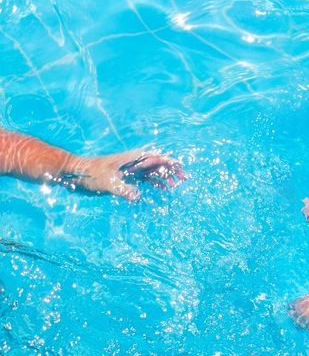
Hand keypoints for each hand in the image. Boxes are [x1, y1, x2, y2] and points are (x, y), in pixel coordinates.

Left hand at [71, 150, 186, 200]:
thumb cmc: (91, 174)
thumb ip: (123, 189)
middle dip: (172, 170)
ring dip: (165, 178)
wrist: (76, 175)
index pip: (156, 158)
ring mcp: (131, 170)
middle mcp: (134, 163)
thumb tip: (138, 197)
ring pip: (154, 173)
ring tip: (176, 185)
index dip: (170, 162)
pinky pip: (146, 180)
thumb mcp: (108, 182)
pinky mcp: (127, 178)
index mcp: (133, 159)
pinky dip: (156, 184)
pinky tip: (163, 190)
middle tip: (184, 179)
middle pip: (158, 165)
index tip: (181, 168)